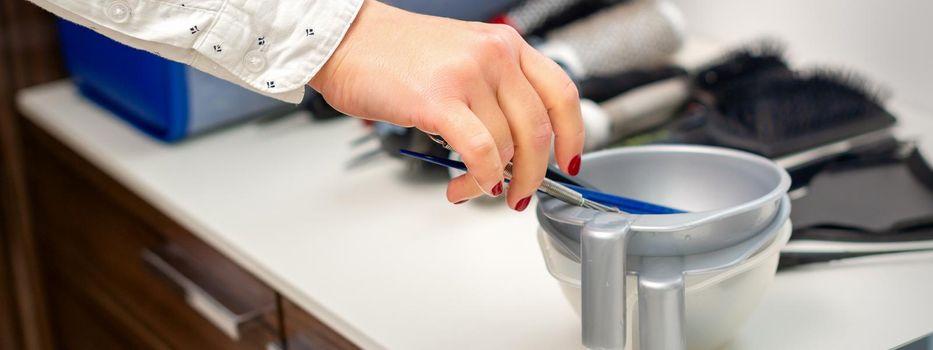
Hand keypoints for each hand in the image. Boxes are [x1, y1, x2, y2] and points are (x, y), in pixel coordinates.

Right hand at [309, 0, 583, 210]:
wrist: (344, 40)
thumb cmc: (394, 53)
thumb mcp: (462, 57)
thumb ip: (494, 92)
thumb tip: (514, 148)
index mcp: (505, 45)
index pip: (561, 94)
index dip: (573, 136)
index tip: (569, 162)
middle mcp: (494, 56)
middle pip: (538, 130)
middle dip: (533, 174)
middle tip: (519, 194)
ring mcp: (467, 76)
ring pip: (506, 147)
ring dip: (491, 183)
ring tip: (469, 188)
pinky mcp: (438, 100)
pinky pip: (479, 153)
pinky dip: (478, 179)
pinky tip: (463, 185)